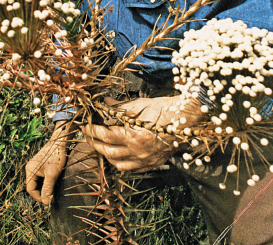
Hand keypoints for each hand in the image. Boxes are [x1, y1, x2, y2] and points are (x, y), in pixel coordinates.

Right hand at [25, 121, 71, 204]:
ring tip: (54, 191)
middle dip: (42, 193)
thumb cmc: (56, 155)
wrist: (61, 141)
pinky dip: (47, 182)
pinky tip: (55, 183)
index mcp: (30, 170)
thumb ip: (48, 188)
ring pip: (39, 182)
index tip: (49, 201)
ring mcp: (36, 166)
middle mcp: (31, 168)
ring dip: (46, 188)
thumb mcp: (52, 174)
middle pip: (34, 186)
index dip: (39, 197)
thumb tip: (46, 202)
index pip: (30, 189)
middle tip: (52, 198)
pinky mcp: (42, 165)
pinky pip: (42, 177)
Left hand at [82, 96, 201, 172]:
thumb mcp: (141, 104)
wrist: (187, 120)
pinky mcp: (153, 164)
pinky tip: (118, 156)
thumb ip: (121, 106)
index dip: (92, 130)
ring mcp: (145, 160)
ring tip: (100, 146)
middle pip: (108, 152)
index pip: (105, 135)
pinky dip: (121, 163)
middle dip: (95, 144)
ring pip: (118, 164)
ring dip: (106, 155)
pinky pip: (132, 169)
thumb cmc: (165, 109)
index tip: (85, 126)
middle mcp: (138, 151)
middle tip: (88, 135)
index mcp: (133, 135)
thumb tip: (105, 103)